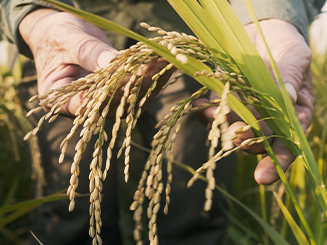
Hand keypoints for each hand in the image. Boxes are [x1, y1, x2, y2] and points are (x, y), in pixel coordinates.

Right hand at [19, 9, 171, 117]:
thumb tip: (113, 64)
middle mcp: (83, 107)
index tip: (129, 77)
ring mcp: (102, 101)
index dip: (108, 93)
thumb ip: (88, 53)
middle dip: (136, 84)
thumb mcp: (67, 39)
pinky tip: (165, 61)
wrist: (58, 34)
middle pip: (113, 103)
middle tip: (157, 66)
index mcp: (61, 100)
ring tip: (167, 61)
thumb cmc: (55, 36)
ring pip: (129, 99)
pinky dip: (150, 74)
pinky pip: (134, 87)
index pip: (85, 104)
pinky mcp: (116, 91)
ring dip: (150, 81)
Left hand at [194, 19, 312, 184]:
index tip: (263, 178)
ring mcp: (243, 110)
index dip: (277, 162)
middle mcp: (267, 118)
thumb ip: (290, 76)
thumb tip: (288, 96)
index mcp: (292, 114)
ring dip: (222, 127)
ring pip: (232, 128)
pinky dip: (205, 112)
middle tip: (237, 137)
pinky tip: (200, 108)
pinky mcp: (223, 99)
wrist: (260, 31)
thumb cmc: (285, 45)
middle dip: (247, 142)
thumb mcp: (295, 57)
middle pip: (258, 140)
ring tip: (214, 117)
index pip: (288, 143)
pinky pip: (213, 112)